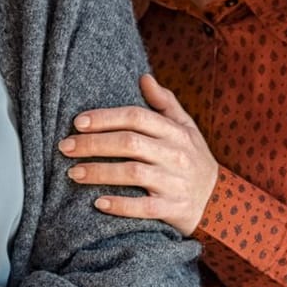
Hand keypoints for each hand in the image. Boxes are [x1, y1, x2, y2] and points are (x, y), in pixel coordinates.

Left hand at [59, 74, 218, 235]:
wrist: (221, 203)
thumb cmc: (194, 160)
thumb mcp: (186, 128)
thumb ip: (165, 103)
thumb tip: (144, 77)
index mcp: (176, 132)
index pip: (137, 117)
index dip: (105, 118)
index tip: (78, 122)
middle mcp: (176, 154)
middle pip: (130, 143)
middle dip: (93, 144)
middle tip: (65, 147)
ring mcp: (175, 183)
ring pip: (133, 173)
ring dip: (100, 172)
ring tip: (73, 173)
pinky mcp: (174, 209)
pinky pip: (143, 208)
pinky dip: (120, 205)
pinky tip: (98, 203)